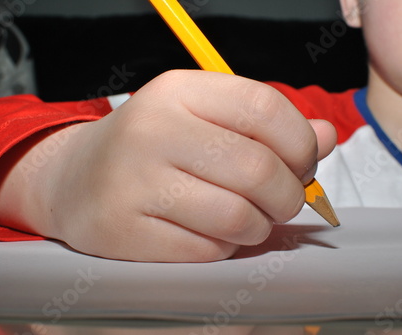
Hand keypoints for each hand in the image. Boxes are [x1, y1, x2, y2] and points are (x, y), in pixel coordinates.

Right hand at [0, 70, 335, 261]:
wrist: (75, 179)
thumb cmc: (153, 147)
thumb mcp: (203, 119)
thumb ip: (265, 127)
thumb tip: (325, 137)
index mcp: (179, 91)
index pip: (264, 108)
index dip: (301, 143)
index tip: (302, 164)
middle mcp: (153, 129)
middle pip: (258, 169)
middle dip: (288, 196)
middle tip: (282, 202)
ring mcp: (134, 182)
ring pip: (237, 217)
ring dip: (258, 227)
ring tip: (249, 220)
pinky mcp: (123, 231)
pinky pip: (206, 251)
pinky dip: (223, 248)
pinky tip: (210, 235)